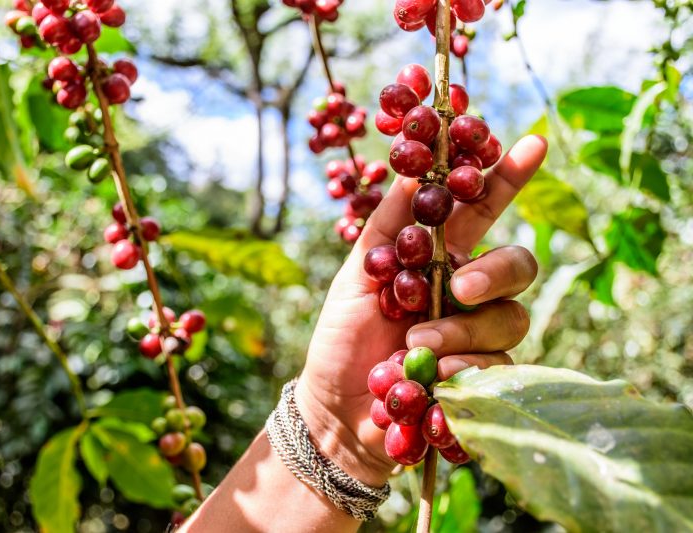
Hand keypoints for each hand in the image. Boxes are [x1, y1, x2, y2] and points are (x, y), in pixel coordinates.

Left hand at [296, 135, 546, 486]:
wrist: (335, 407)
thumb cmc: (343, 337)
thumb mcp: (357, 275)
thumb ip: (388, 226)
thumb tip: (410, 165)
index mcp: (439, 259)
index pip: (481, 211)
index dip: (507, 178)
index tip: (531, 144)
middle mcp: (468, 293)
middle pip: (518, 265)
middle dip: (495, 271)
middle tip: (458, 287)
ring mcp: (479, 337)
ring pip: (511, 318)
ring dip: (460, 332)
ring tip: (414, 347)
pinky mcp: (484, 380)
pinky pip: (498, 367)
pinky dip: (460, 371)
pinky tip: (427, 382)